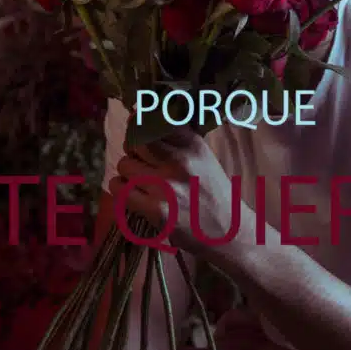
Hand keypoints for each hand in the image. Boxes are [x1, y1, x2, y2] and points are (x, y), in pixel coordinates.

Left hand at [108, 129, 249, 257]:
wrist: (230, 232)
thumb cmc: (213, 194)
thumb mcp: (204, 159)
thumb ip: (178, 141)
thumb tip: (141, 116)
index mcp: (193, 145)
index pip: (153, 122)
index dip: (139, 126)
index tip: (136, 130)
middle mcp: (180, 161)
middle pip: (135, 143)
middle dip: (132, 152)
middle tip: (139, 163)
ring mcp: (167, 186)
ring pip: (124, 165)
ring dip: (127, 174)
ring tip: (139, 183)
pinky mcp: (156, 210)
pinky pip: (120, 190)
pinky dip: (120, 191)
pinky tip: (131, 195)